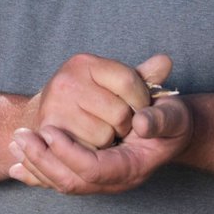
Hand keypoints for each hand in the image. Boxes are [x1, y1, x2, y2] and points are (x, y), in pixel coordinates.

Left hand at [9, 94, 193, 194]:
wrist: (172, 131)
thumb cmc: (173, 121)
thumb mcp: (174, 116)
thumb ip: (160, 119)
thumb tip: (141, 124)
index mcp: (131, 167)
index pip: (93, 169)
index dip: (69, 152)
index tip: (50, 131)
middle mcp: (114, 180)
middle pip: (72, 181)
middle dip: (43, 161)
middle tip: (20, 137)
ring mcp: (101, 181)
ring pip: (62, 183)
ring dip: (36, 166)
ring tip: (14, 145)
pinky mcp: (90, 174)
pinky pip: (60, 180)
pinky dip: (37, 174)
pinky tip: (16, 166)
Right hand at [24, 51, 172, 149]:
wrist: (52, 116)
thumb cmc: (94, 100)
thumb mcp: (120, 84)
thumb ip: (145, 76)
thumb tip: (165, 62)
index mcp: (85, 63)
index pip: (128, 81)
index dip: (141, 100)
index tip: (137, 106)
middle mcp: (67, 80)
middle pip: (120, 113)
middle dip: (126, 123)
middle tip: (117, 122)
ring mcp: (55, 106)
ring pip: (105, 135)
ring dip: (110, 140)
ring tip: (101, 131)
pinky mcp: (48, 131)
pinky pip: (88, 151)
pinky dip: (94, 152)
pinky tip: (89, 142)